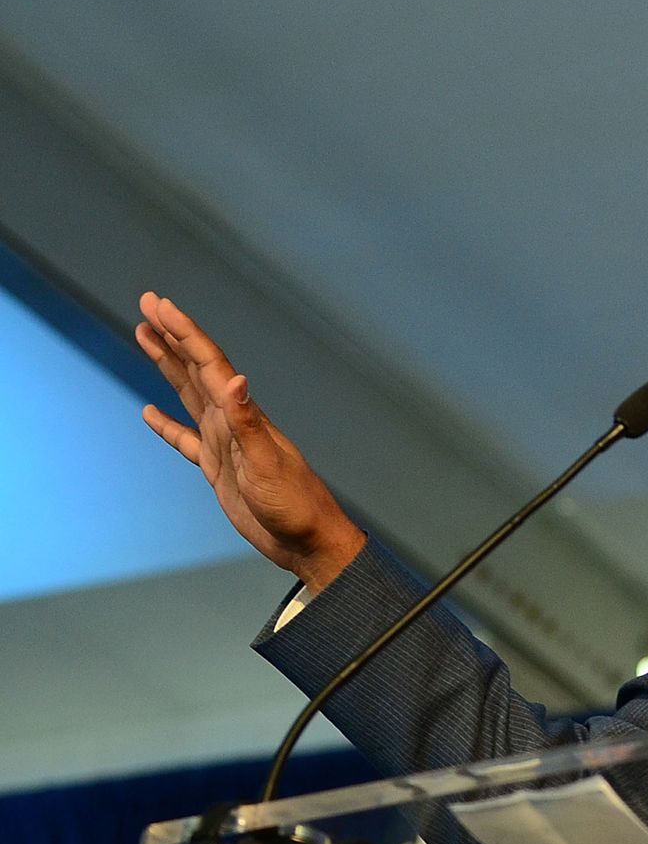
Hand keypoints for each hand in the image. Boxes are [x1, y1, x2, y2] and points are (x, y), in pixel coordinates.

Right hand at [136, 292, 364, 588]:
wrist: (307, 540)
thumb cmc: (294, 504)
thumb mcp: (267, 463)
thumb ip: (248, 423)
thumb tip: (236, 380)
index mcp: (241, 414)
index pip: (209, 363)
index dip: (184, 332)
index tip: (160, 305)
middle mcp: (232, 421)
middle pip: (195, 368)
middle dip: (171, 335)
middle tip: (147, 303)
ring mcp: (224, 443)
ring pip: (188, 395)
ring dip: (168, 365)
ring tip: (145, 337)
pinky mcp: (218, 469)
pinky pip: (185, 440)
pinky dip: (167, 425)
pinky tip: (150, 412)